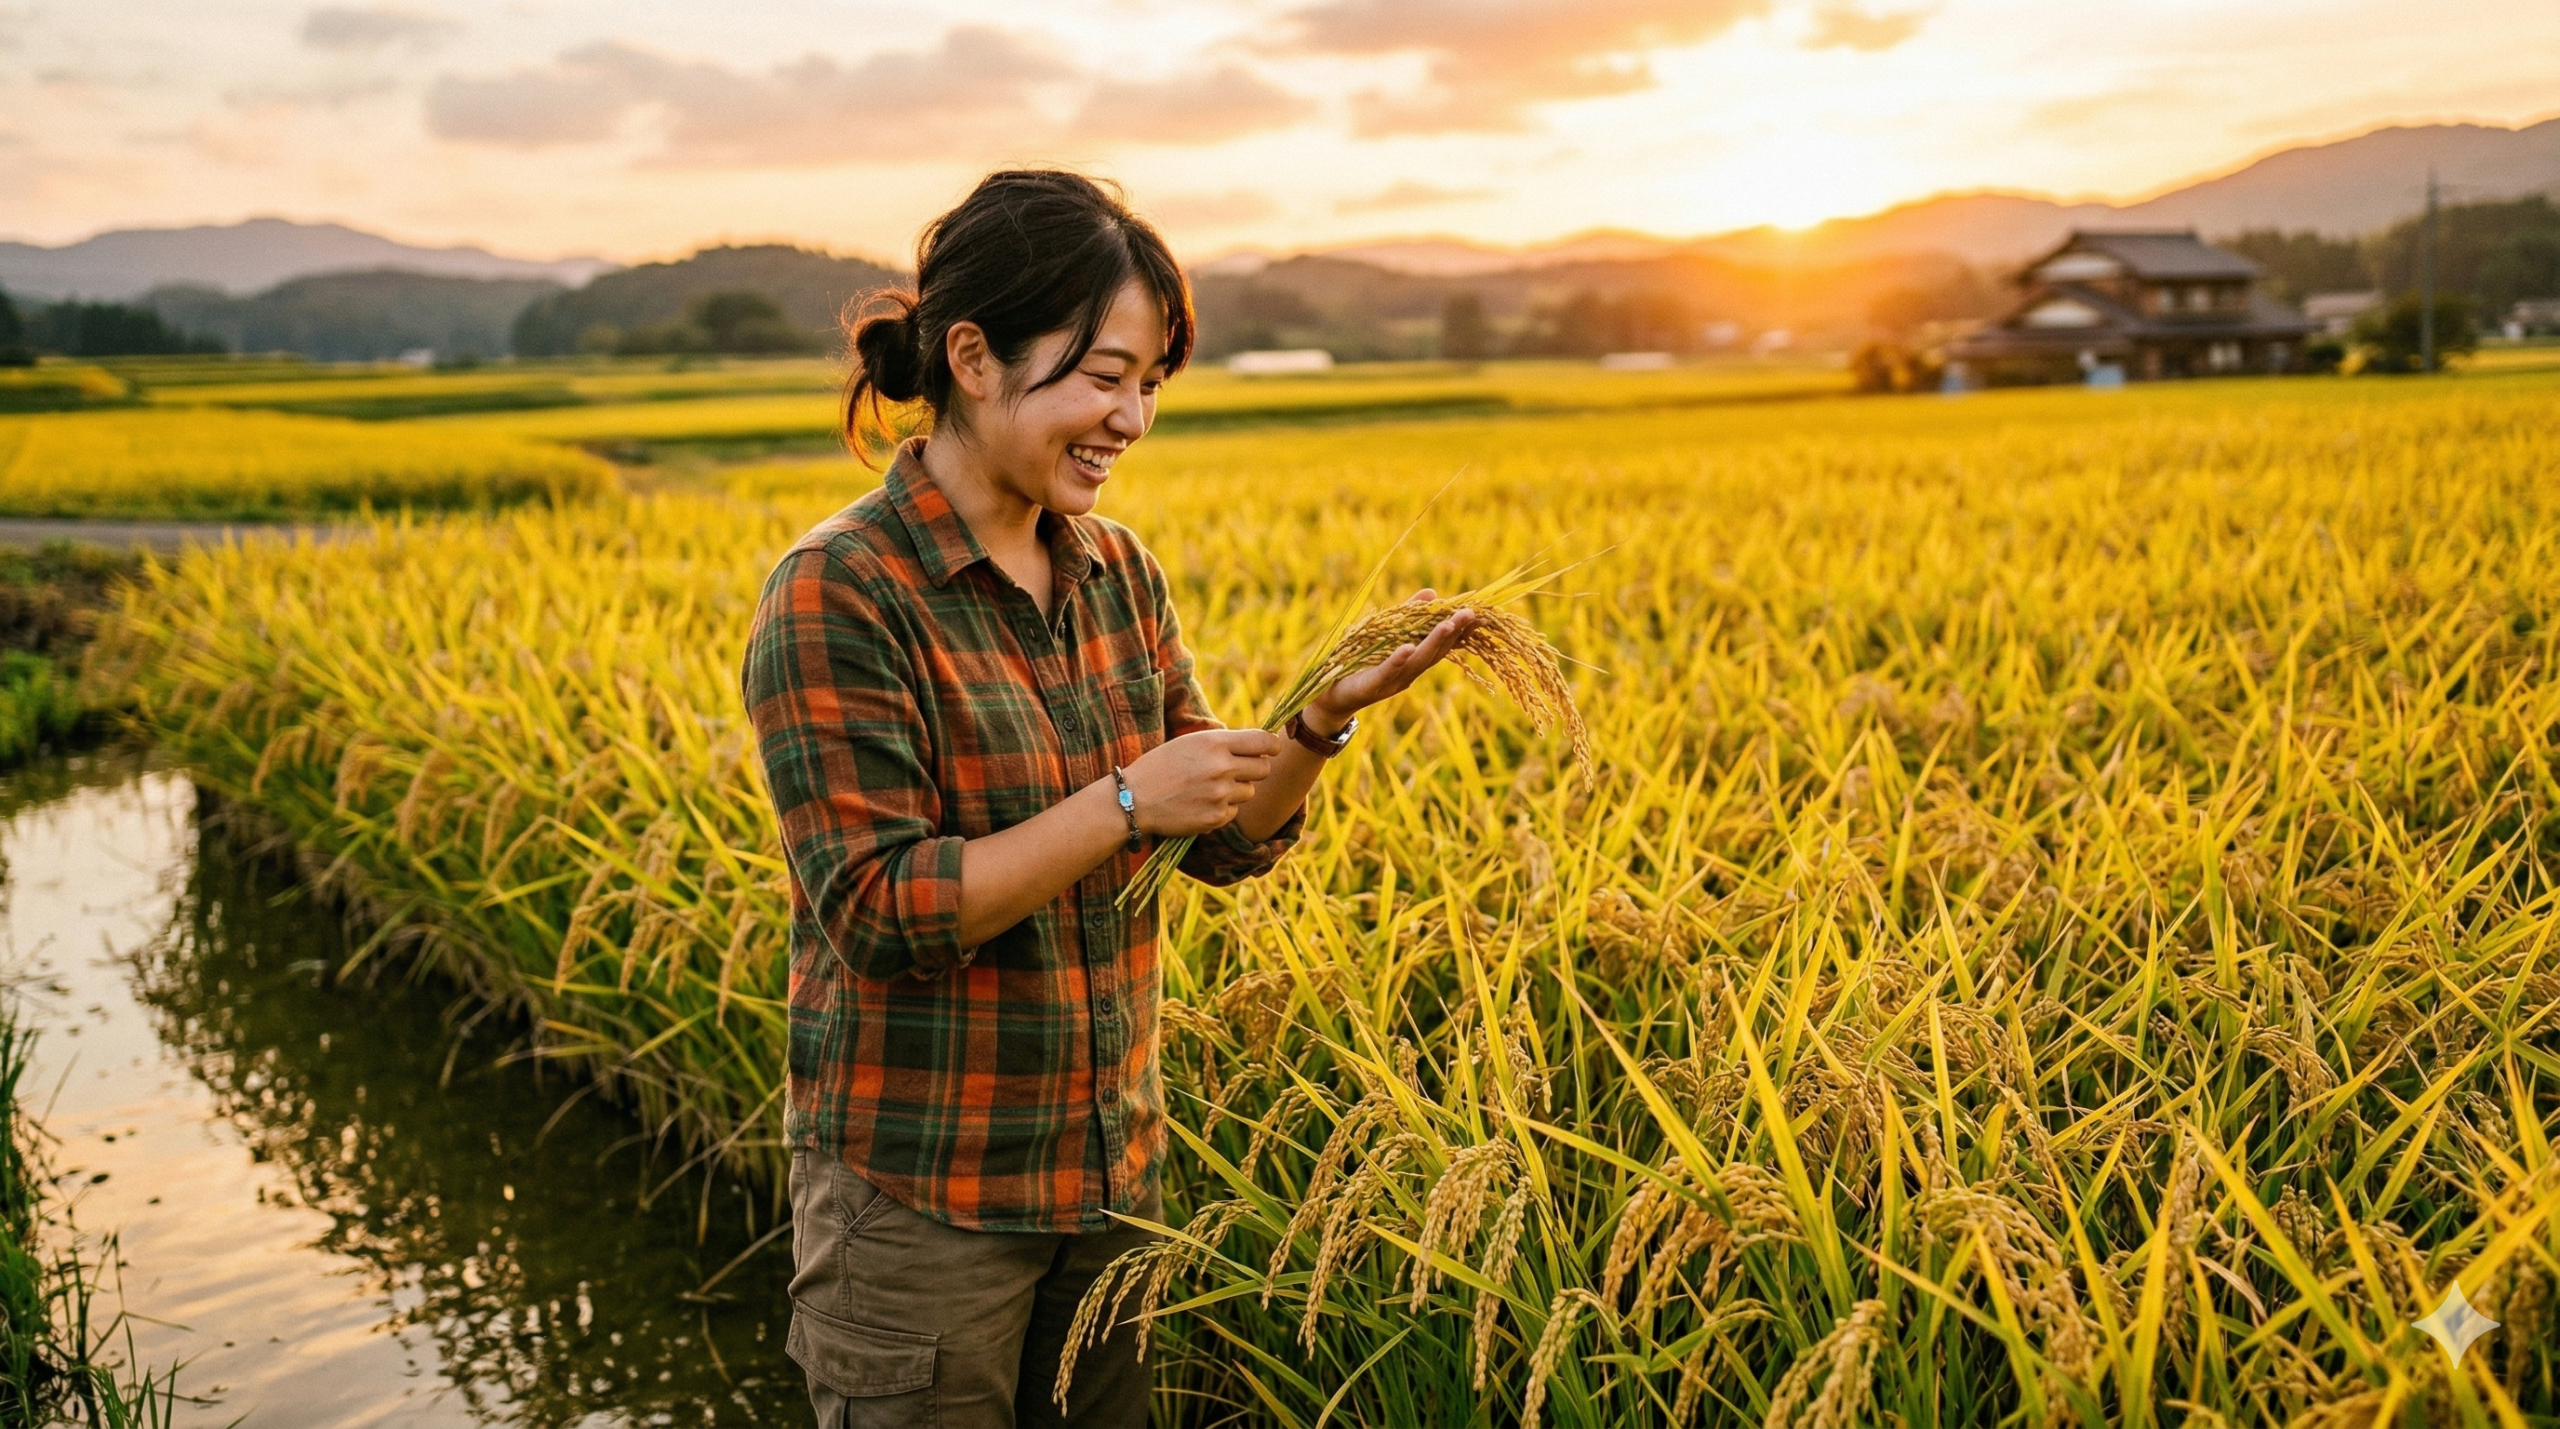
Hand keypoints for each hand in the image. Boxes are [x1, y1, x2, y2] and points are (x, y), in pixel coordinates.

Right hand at [1122, 728, 1284, 835]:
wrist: (1134, 799)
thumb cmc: (1161, 766)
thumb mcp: (1190, 743)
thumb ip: (1223, 743)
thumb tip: (1256, 746)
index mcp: (1215, 742)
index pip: (1264, 742)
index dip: (1272, 746)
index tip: (1270, 750)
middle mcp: (1221, 767)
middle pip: (1263, 769)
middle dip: (1254, 770)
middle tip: (1234, 771)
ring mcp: (1220, 794)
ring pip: (1249, 791)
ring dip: (1236, 790)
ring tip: (1209, 788)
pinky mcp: (1216, 817)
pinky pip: (1234, 811)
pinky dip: (1223, 809)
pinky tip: (1200, 803)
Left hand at [1306, 589, 1476, 730]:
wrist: (1329, 695)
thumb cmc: (1358, 661)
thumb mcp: (1384, 635)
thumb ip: (1407, 615)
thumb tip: (1432, 593)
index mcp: (1413, 661)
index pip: (1442, 644)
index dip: (1460, 630)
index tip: (1477, 613)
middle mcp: (1408, 673)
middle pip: (1435, 652)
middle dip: (1454, 633)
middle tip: (1470, 614)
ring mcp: (1392, 681)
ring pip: (1417, 661)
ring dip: (1433, 643)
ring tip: (1448, 625)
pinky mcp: (1371, 685)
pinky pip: (1387, 670)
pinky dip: (1398, 659)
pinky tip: (1408, 647)